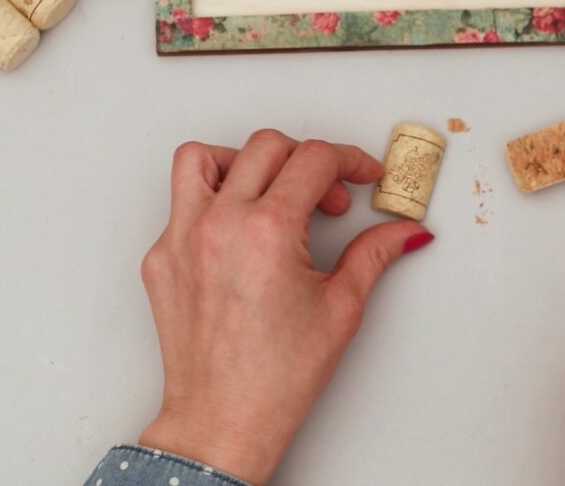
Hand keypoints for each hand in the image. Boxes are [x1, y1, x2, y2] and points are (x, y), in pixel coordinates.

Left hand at [137, 130, 433, 484]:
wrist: (223, 418)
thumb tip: (404, 232)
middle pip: (266, 146)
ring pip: (202, 158)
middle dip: (308, 161)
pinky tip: (240, 233)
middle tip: (328, 198)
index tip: (362, 175)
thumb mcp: (341, 306)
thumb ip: (374, 253)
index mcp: (267, 230)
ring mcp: (180, 238)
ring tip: (270, 192)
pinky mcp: (160, 257)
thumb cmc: (276, 377)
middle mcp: (218, 224)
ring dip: (243, 162)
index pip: (314, 159)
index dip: (350, 160)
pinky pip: (181, 204)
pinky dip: (213, 202)